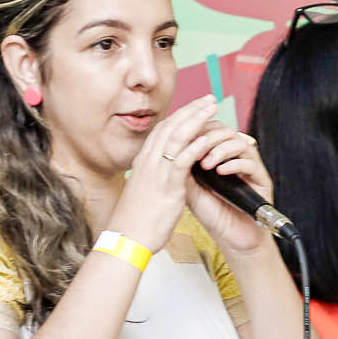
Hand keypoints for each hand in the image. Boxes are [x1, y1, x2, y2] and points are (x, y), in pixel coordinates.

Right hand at [105, 96, 228, 253]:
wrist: (125, 240)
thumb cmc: (135, 222)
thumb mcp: (145, 193)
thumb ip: (155, 180)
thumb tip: (165, 176)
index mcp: (143, 163)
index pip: (162, 130)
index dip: (180, 116)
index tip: (193, 107)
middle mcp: (148, 162)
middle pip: (171, 126)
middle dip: (191, 110)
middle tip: (208, 98)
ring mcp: (156, 172)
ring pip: (177, 137)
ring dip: (197, 120)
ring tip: (212, 108)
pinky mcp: (166, 185)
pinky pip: (183, 160)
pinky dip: (196, 146)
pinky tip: (209, 137)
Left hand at [183, 122, 276, 256]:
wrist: (230, 237)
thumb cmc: (212, 213)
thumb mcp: (189, 188)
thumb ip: (182, 167)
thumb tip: (169, 147)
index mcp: (219, 155)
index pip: (210, 130)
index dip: (197, 130)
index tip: (183, 140)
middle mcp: (236, 157)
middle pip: (225, 131)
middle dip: (208, 138)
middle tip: (195, 151)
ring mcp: (249, 167)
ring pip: (239, 142)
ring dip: (220, 150)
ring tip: (206, 164)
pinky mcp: (261, 179)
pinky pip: (251, 163)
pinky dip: (234, 164)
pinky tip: (221, 172)